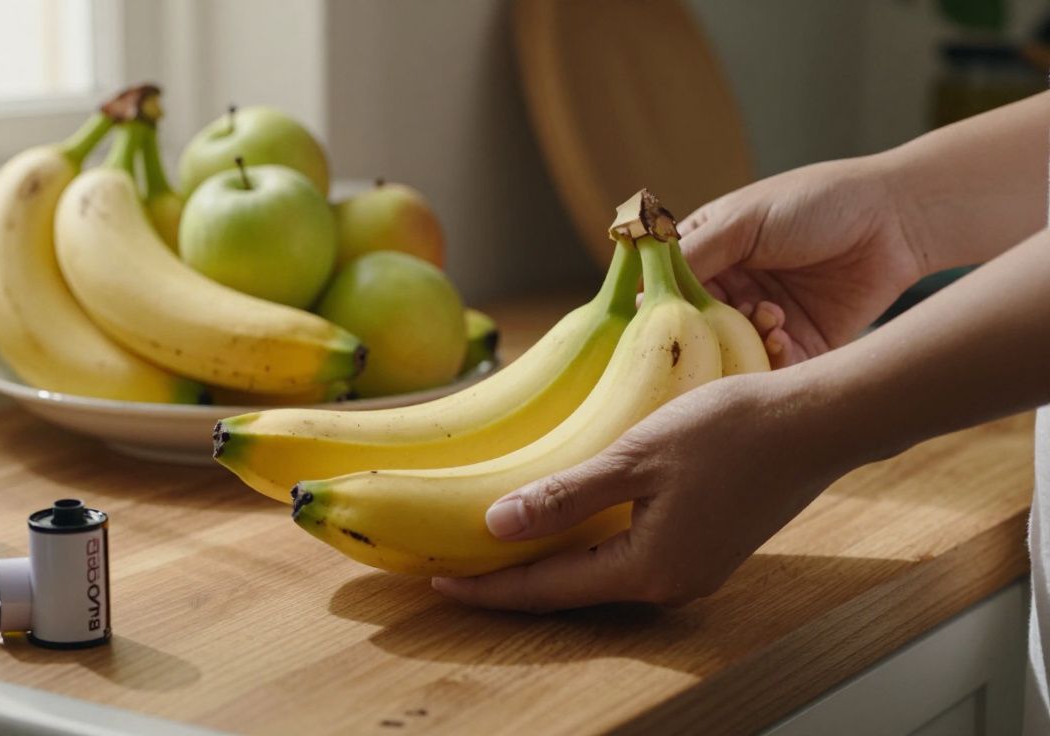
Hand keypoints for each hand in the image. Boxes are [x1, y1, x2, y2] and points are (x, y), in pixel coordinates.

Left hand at [432, 370, 850, 611]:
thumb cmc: (732, 429)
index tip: (437, 581)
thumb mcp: (636, 455)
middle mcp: (669, 585)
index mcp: (648, 569)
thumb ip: (565, 497)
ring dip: (547, 562)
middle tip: (453, 566)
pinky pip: (628, 558)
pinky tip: (563, 525)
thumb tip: (495, 527)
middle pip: (570, 592)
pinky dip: (586, 547)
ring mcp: (691, 570)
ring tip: (495, 547)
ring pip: (598, 575)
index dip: (488, 588)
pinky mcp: (705, 548)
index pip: (546, 589)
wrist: (818, 423)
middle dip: (510, 581)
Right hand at [680, 156, 924, 366]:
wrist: (897, 221)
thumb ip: (693, 254)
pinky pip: (771, 368)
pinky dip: (770, 358)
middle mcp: (732, 288)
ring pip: (730, 351)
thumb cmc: (817, 203)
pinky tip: (783, 335)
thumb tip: (641, 291)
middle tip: (709, 332)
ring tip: (766, 319)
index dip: (660, 306)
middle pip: (695, 327)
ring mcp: (764, 319)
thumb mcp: (744, 221)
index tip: (657, 320)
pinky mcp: (800, 345)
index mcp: (711, 252)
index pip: (666, 288)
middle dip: (702, 332)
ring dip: (740, 341)